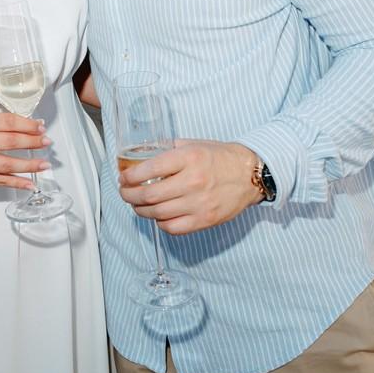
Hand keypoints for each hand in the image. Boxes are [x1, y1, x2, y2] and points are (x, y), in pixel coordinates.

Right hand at [0, 112, 50, 188]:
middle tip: (47, 142)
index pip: (8, 123)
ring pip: (7, 164)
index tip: (41, 127)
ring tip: (44, 164)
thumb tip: (31, 126)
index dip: (28, 125)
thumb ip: (1, 122)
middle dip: (32, 142)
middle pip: (10, 142)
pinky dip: (16, 183)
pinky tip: (30, 183)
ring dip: (29, 165)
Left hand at [119, 139, 262, 233]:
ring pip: (158, 213)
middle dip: (129, 195)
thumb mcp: (194, 144)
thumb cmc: (221, 157)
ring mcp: (199, 204)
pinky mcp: (205, 220)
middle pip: (149, 195)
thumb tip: (144, 155)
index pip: (149, 170)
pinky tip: (157, 216)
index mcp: (188, 159)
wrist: (250, 174)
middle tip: (124, 193)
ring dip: (141, 210)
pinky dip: (160, 223)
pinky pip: (173, 228)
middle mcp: (192, 181)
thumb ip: (169, 149)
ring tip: (137, 205)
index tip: (124, 178)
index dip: (130, 176)